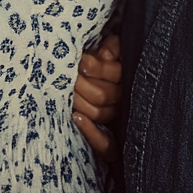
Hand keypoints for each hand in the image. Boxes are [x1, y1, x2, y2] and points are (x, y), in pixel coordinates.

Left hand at [73, 33, 121, 162]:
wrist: (97, 91)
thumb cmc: (101, 64)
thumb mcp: (111, 49)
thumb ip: (113, 47)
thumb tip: (105, 55)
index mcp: (126, 80)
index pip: (115, 75)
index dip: (96, 68)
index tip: (82, 61)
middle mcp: (122, 101)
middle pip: (102, 94)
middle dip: (82, 83)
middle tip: (69, 75)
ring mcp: (115, 121)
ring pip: (98, 113)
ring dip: (79, 101)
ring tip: (66, 91)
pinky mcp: (109, 145)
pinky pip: (105, 145)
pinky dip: (90, 132)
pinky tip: (76, 117)